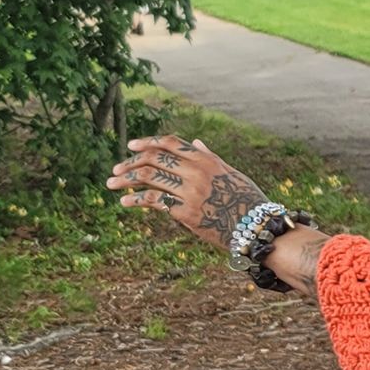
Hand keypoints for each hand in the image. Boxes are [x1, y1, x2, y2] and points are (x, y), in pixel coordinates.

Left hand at [107, 137, 267, 249]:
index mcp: (206, 160)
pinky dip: (135, 200)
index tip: (131, 146)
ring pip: (149, 177)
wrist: (257, 227)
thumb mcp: (231, 173)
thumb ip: (210, 157)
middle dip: (130, 163)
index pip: (170, 143)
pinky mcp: (186, 212)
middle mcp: (197, 172)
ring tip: (111, 184)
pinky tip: (125, 202)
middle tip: (115, 170)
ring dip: (125, 180)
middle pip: (154, 159)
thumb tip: (195, 142)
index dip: (147, 142)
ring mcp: (190, 191)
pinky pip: (154, 201)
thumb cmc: (247, 200)